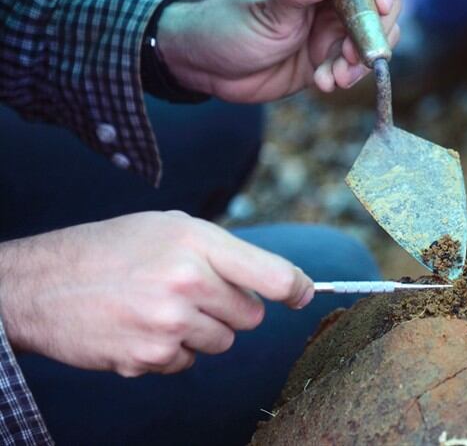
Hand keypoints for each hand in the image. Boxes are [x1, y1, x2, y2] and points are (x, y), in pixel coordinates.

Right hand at [0, 211, 313, 376]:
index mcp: (196, 242)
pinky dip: (173, 350)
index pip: (273, 275)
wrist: (40, 285)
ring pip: (223, 342)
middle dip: (231, 307)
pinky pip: (189, 361)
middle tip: (194, 292)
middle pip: (251, 315)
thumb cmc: (109, 249)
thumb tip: (278, 279)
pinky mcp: (150, 357)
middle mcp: (187, 282)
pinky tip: (141, 327)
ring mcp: (169, 324)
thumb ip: (222, 250)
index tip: (302, 294)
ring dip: (202, 330)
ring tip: (161, 307)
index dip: (296, 288)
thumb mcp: (168, 228)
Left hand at [157, 0, 400, 101]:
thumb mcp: (265, 8)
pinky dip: (347, 76)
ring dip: (362, 60)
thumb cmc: (229, 25)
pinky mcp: (331, 55)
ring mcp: (334, 24)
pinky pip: (357, 64)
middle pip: (382, 1)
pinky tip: (324, 82)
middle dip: (376, 30)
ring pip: (374, 36)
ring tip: (336, 76)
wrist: (210, 69)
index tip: (381, 4)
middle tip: (356, 55)